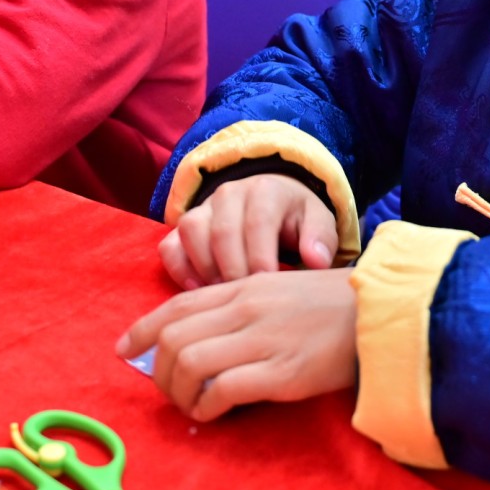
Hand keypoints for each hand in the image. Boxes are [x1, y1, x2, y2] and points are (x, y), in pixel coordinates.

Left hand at [114, 269, 357, 422]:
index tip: (125, 351)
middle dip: (158, 371)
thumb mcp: (281, 291)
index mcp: (244, 287)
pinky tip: (214, 414)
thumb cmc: (334, 307)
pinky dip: (207, 407)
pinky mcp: (281, 373)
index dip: (142, 330)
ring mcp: (263, 341)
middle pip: (173, 339)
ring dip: (179, 393)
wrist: (383, 315)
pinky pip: (222, 391)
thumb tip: (204, 335)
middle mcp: (246, 310)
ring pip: (190, 364)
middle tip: (168, 391)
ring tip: (192, 406)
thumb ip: (243, 307)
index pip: (175, 306)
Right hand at [158, 174, 337, 288]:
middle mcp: (230, 193)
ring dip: (205, 267)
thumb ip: (320, 238)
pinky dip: (179, 270)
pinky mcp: (182, 227)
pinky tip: (199, 292)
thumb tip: (317, 261)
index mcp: (266, 190)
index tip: (267, 284)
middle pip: (221, 230)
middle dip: (233, 268)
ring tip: (224, 295)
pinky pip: (169, 246)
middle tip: (245, 299)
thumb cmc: (296, 220)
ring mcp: (203, 208)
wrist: (273, 203)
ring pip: (191, 231)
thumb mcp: (318, 223)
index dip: (260, 255)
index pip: (258, 221)